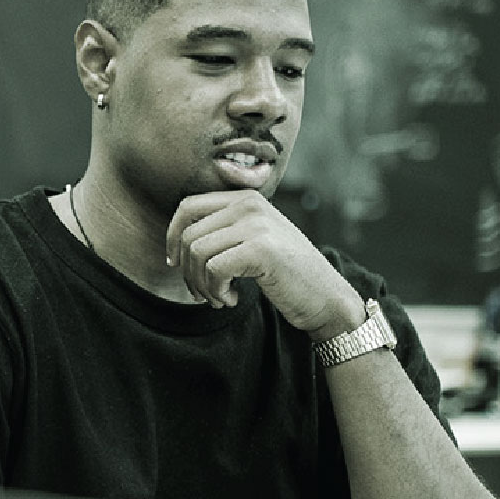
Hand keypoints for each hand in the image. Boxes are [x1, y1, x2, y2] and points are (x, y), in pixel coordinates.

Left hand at [165, 190, 363, 340]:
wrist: (327, 297)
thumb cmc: (288, 274)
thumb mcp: (255, 240)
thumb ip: (225, 229)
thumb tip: (177, 237)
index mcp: (246, 199)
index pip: (188, 206)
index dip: (173, 236)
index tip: (174, 262)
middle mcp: (250, 205)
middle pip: (189, 234)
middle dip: (188, 271)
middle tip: (204, 293)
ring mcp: (256, 225)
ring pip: (197, 253)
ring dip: (202, 284)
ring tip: (219, 297)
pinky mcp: (260, 249)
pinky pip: (214, 269)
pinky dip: (216, 291)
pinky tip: (231, 299)